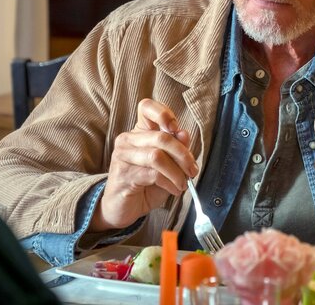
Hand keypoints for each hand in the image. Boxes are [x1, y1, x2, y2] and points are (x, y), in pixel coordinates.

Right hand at [89, 99, 198, 231]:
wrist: (122, 208)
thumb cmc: (145, 185)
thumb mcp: (166, 166)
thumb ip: (175, 150)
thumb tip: (184, 133)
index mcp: (139, 132)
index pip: (146, 107)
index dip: (163, 114)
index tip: (176, 130)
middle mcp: (128, 139)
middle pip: (161, 136)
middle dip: (183, 154)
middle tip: (192, 170)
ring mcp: (123, 156)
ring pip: (157, 156)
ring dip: (177, 172)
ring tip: (183, 183)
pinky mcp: (124, 174)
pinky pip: (153, 174)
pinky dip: (170, 183)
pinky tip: (174, 189)